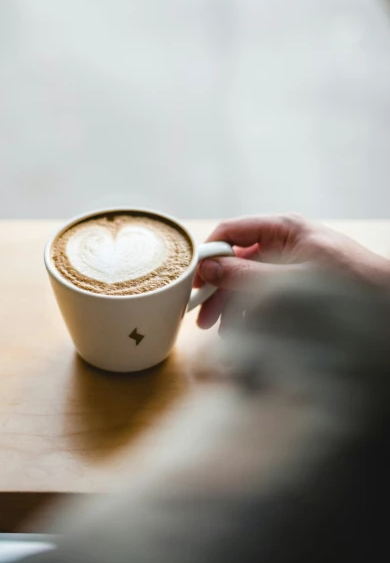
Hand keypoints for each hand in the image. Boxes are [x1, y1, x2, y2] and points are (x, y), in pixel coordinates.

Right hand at [195, 214, 389, 329]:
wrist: (386, 300)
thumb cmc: (347, 284)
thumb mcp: (287, 280)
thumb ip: (245, 274)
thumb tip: (208, 268)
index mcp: (282, 228)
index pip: (230, 231)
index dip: (208, 254)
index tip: (192, 281)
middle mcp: (284, 241)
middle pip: (237, 261)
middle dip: (218, 290)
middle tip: (202, 318)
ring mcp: (291, 261)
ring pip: (249, 281)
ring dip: (234, 307)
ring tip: (226, 333)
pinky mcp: (298, 281)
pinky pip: (266, 293)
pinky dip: (253, 311)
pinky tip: (247, 331)